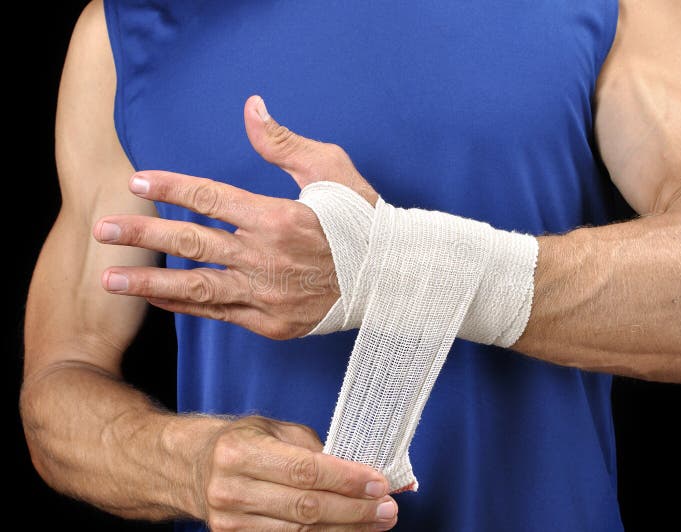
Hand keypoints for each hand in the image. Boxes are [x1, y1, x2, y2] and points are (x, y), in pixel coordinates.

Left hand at [93, 95, 376, 338]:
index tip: (138, 181)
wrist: (392, 278)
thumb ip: (283, 142)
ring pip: (197, 287)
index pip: (210, 198)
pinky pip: (220, 314)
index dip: (170, 187)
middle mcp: (266, 258)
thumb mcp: (331, 169)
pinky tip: (159, 298)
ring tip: (110, 277)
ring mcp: (267, 295)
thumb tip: (250, 107)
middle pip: (192, 242)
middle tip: (102, 228)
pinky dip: (187, 306)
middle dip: (142, 233)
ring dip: (150, 281)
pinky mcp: (272, 322)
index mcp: (279, 217)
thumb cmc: (363, 219)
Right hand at [195, 416, 397, 530]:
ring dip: (346, 528)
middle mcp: (231, 489)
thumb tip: (358, 469)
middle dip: (354, 510)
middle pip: (306, 508)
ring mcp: (229, 521)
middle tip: (388, 507)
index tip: (379, 483)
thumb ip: (311, 447)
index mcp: (241, 452)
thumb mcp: (272, 429)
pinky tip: (348, 531)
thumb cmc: (240, 442)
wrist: (192, 467)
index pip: (305, 471)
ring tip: (377, 521)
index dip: (346, 480)